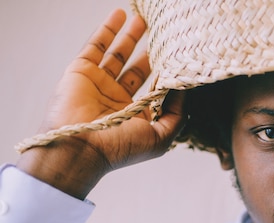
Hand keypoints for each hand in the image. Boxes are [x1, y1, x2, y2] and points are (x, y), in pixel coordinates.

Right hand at [17, 9, 184, 198]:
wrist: (80, 148)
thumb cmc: (121, 148)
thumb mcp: (160, 137)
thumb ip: (177, 114)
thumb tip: (184, 90)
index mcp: (136, 115)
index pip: (154, 89)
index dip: (166, 75)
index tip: (180, 59)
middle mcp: (118, 99)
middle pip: (137, 69)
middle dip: (150, 52)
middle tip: (163, 36)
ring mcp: (99, 84)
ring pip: (118, 54)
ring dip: (131, 36)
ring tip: (145, 20)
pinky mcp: (81, 72)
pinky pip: (96, 46)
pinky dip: (108, 30)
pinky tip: (120, 15)